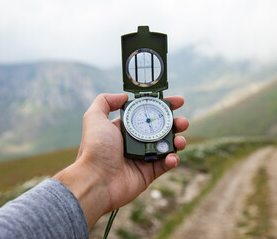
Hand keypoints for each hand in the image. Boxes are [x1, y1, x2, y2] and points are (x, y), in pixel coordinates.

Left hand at [53, 94, 188, 228]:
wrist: (96, 180)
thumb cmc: (95, 149)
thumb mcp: (94, 117)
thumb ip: (105, 101)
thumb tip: (124, 96)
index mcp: (125, 128)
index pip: (147, 113)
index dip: (163, 106)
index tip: (177, 101)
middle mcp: (135, 141)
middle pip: (161, 128)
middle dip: (175, 123)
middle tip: (182, 122)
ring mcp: (143, 157)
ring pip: (167, 145)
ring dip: (178, 140)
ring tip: (180, 140)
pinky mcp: (148, 173)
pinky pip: (165, 164)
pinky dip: (172, 159)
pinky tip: (172, 157)